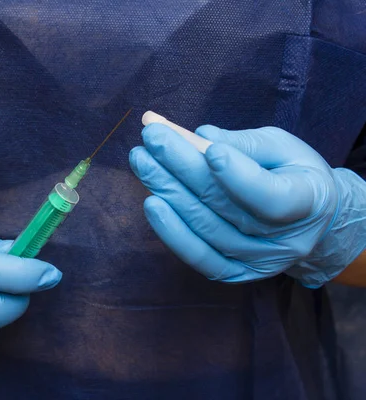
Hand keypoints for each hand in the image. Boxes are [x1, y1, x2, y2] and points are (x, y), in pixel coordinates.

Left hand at [130, 123, 365, 287]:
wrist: (310, 223)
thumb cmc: (293, 174)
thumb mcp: (284, 148)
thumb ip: (244, 143)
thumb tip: (200, 136)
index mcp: (308, 202)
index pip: (272, 197)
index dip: (238, 176)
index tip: (208, 148)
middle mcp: (283, 241)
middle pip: (224, 206)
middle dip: (182, 167)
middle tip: (152, 138)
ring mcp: (257, 262)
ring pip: (204, 228)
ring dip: (167, 191)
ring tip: (142, 161)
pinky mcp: (233, 273)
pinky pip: (198, 256)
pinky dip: (171, 231)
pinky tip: (151, 202)